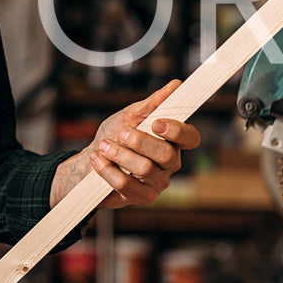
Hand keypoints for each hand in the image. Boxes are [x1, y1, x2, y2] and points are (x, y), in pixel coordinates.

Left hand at [52, 80, 201, 208]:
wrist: (91, 160)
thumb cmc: (115, 136)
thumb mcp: (130, 115)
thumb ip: (152, 103)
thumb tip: (175, 86)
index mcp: (173, 141)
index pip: (191, 138)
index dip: (177, 131)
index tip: (157, 123)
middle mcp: (170, 163)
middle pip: (166, 155)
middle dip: (141, 142)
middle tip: (121, 133)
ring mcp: (157, 182)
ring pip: (145, 169)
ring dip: (120, 154)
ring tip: (104, 146)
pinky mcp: (141, 197)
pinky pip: (126, 185)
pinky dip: (108, 170)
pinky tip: (98, 159)